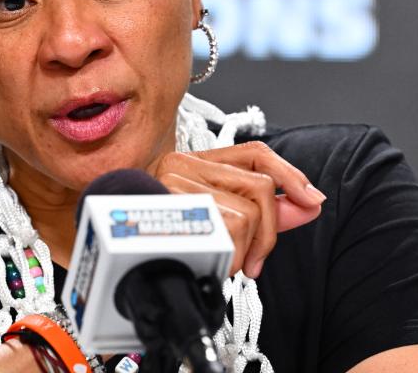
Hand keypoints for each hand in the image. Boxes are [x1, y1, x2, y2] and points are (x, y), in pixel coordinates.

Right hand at [153, 141, 325, 278]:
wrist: (105, 250)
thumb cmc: (157, 239)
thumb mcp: (215, 217)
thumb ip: (263, 210)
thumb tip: (311, 203)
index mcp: (193, 161)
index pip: (255, 153)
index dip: (290, 174)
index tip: (312, 200)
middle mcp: (181, 163)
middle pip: (259, 188)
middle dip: (269, 234)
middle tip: (254, 262)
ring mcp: (170, 182)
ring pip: (245, 214)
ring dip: (245, 252)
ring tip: (225, 264)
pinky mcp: (167, 206)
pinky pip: (225, 230)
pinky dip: (230, 256)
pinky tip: (215, 263)